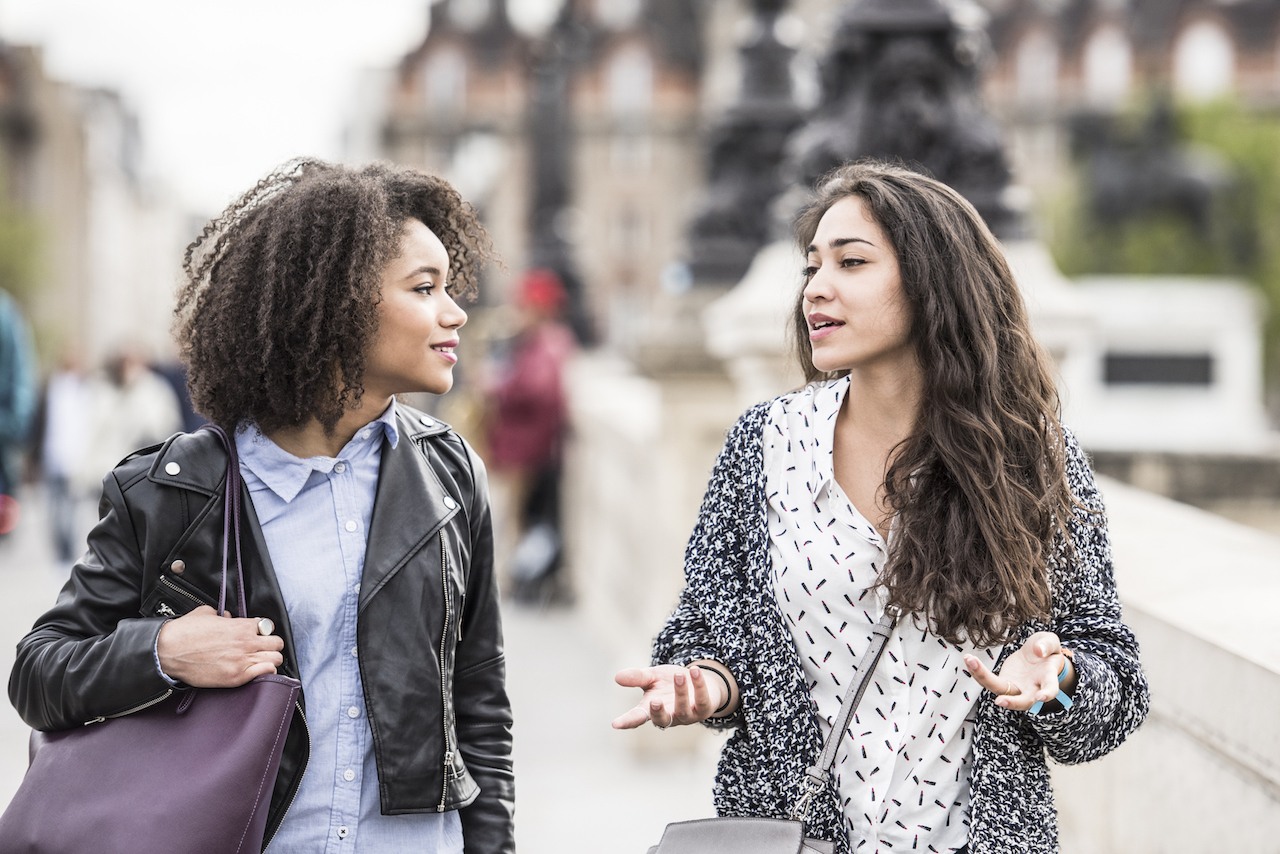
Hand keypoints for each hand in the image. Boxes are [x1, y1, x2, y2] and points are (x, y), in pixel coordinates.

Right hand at [157, 605, 284, 687]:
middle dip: (271, 645)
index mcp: (241, 625)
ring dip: (271, 659)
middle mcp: (246, 642)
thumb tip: (227, 616)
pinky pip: (266, 673)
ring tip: (261, 660)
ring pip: (276, 659)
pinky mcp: (236, 677)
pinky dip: (266, 672)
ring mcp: (243, 660)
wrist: (168, 651)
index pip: (268, 626)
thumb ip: (222, 614)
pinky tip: (258, 671)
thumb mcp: (205, 614)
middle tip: (262, 648)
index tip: (258, 635)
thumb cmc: (184, 632)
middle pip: (277, 643)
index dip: (263, 631)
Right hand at [611, 664, 721, 729]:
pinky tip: (694, 671)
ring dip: (680, 692)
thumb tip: (617, 677)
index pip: (637, 717)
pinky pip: (702, 700)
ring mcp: (687, 715)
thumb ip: (637, 677)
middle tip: (654, 701)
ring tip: (678, 675)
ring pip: (683, 709)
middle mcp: (669, 715)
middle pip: (662, 720)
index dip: (627, 721)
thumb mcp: (652, 677)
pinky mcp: (704, 709)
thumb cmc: (669, 682)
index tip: (615, 724)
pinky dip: (699, 685)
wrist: (696, 681)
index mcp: (652, 709)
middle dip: (658, 712)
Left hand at [963, 632, 1074, 711]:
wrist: (1038, 654)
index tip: (1042, 697)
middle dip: (1012, 703)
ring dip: (983, 678)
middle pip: (1022, 701)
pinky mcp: (1003, 680)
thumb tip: (1039, 651)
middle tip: (1000, 701)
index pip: (1050, 689)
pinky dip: (977, 671)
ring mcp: (1015, 687)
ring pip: (999, 690)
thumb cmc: (1047, 650)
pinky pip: (988, 680)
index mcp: (1047, 679)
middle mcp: (1031, 689)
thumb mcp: (1050, 642)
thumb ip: (1047, 645)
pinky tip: (968, 658)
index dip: (1047, 694)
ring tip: (970, 661)